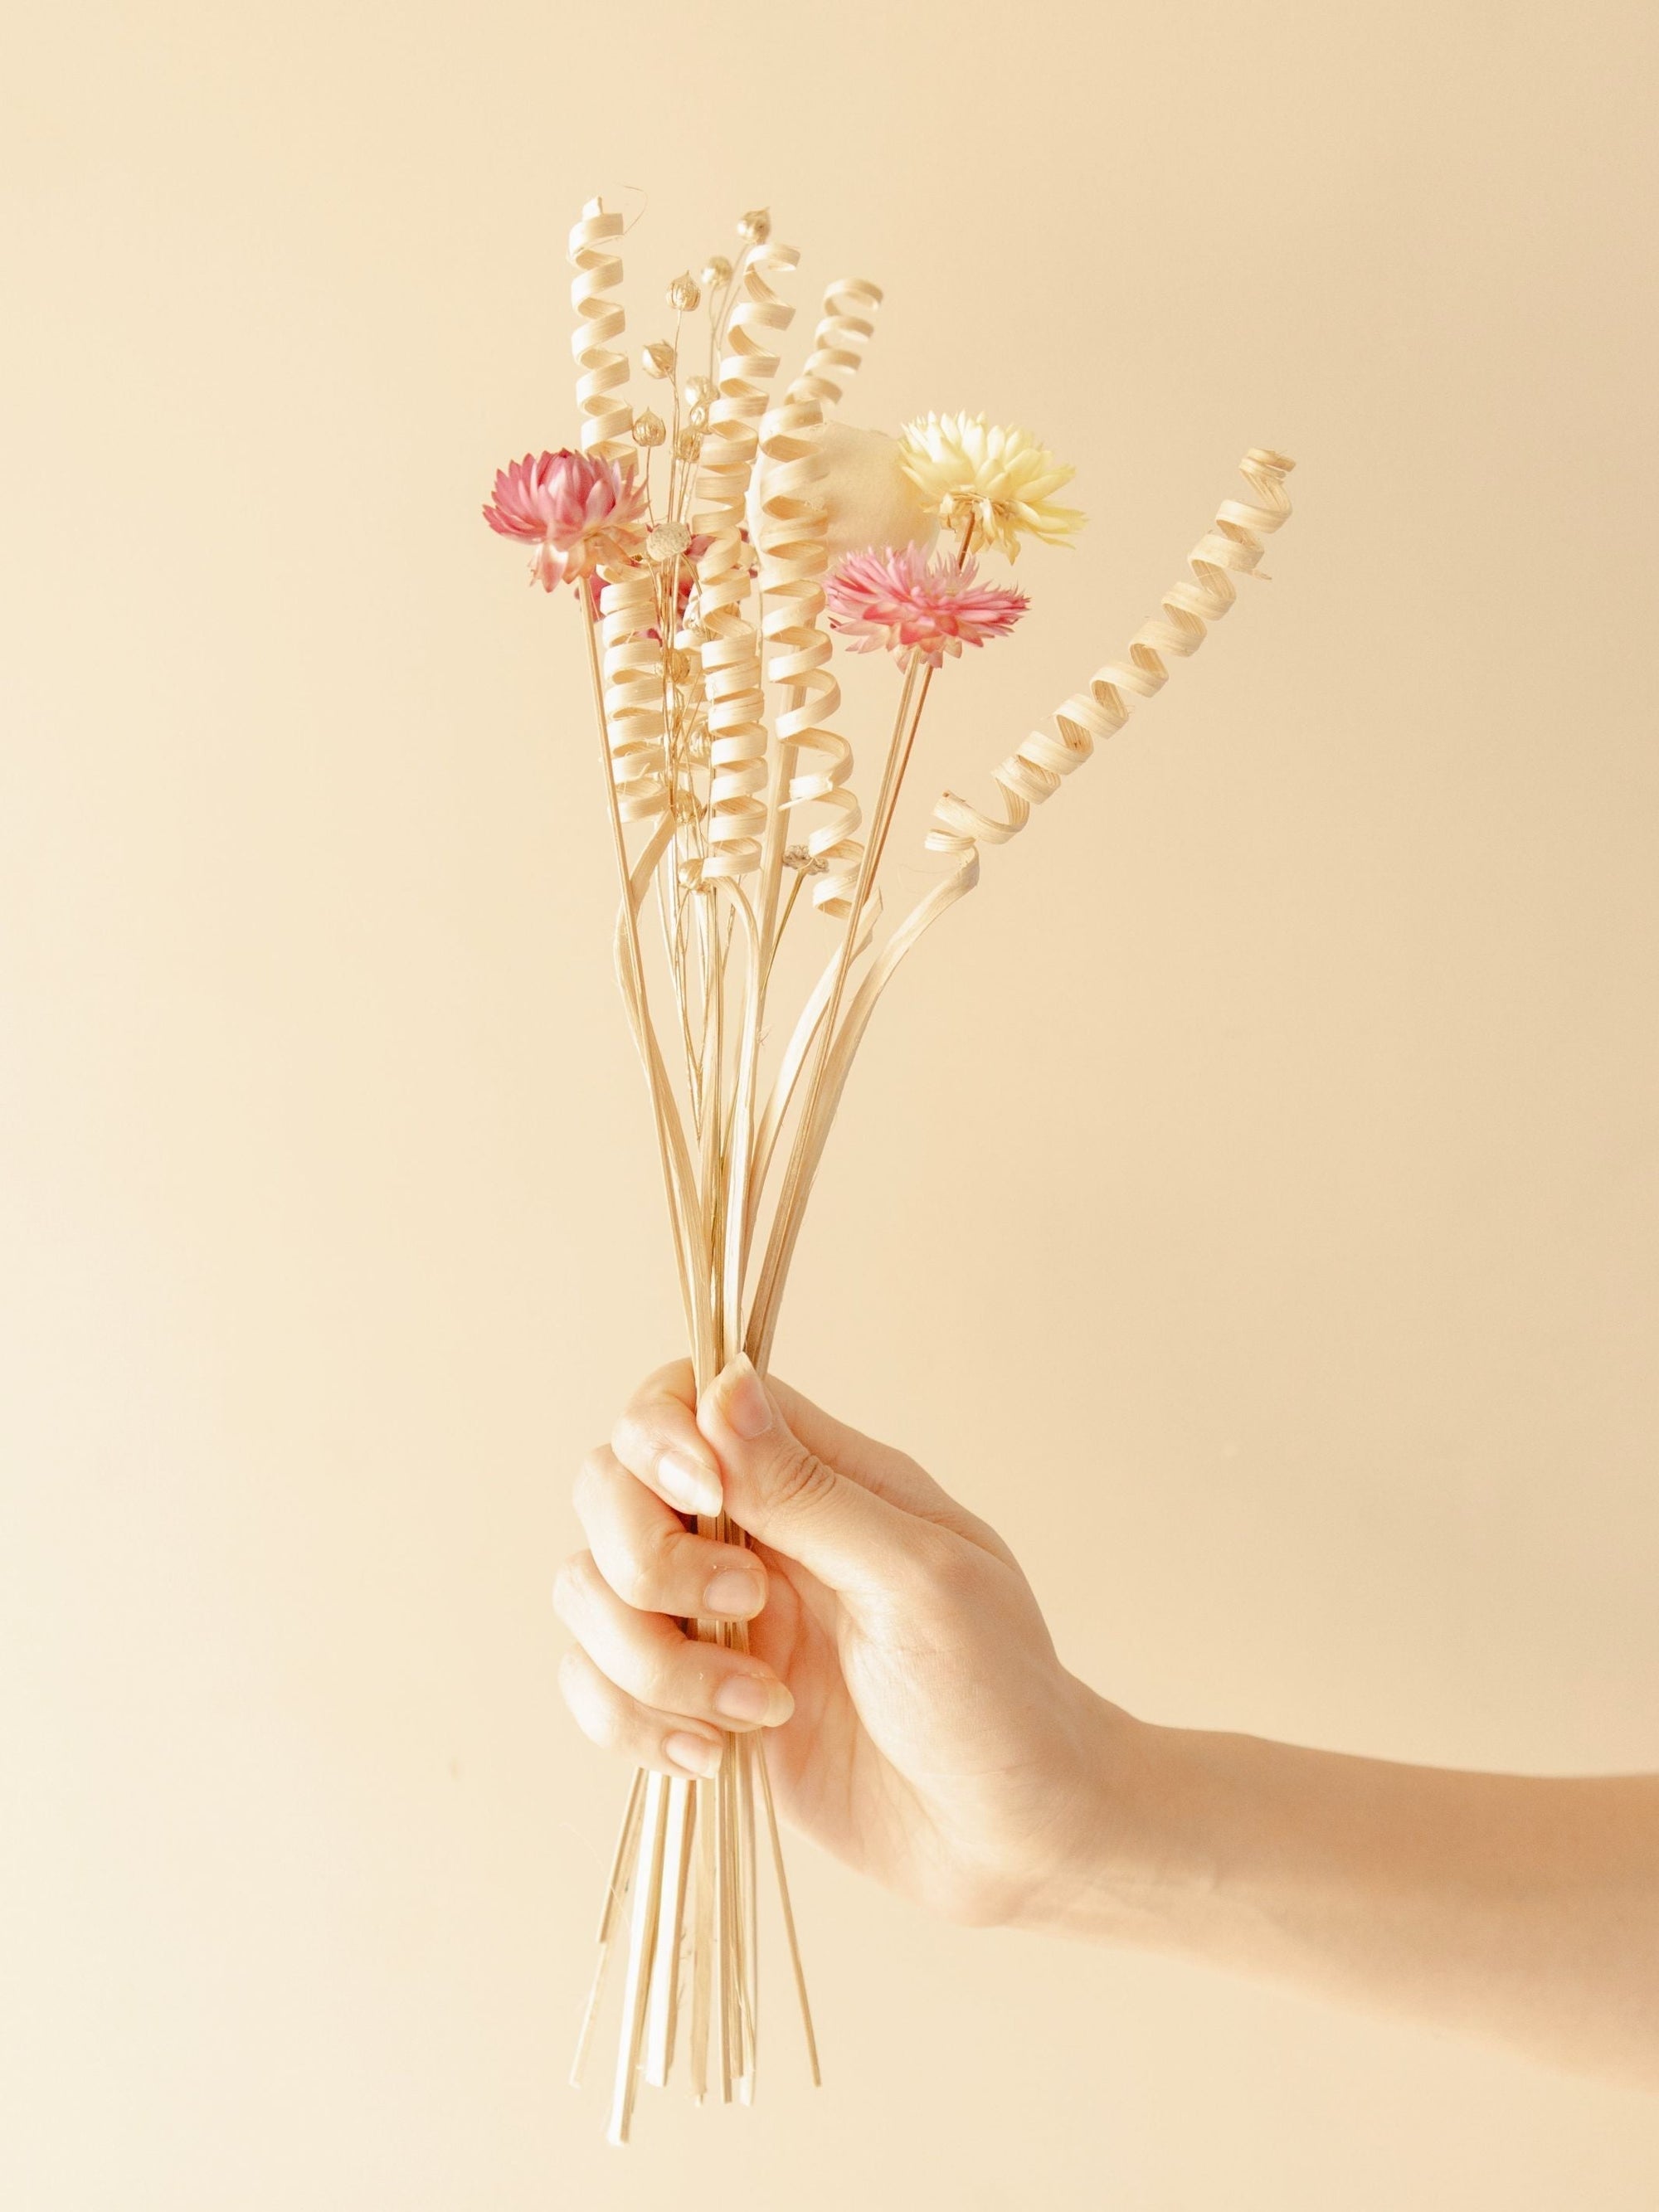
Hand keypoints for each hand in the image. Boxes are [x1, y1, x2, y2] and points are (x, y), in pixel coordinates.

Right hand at [555, 1354, 1126, 1926]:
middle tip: (749, 1608)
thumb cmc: (997, 1692)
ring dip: (651, 1660)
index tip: (705, 1498)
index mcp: (815, 1475)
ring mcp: (712, 1621)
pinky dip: (634, 1722)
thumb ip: (809, 1491)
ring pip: (588, 1593)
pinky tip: (717, 1754)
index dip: (659, 1437)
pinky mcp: (692, 1704)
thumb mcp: (918, 1579)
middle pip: (606, 1488)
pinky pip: (596, 1687)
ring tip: (760, 1711)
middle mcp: (748, 1534)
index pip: (681, 1397)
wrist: (1011, 1834)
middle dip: (645, 1558)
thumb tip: (723, 1386)